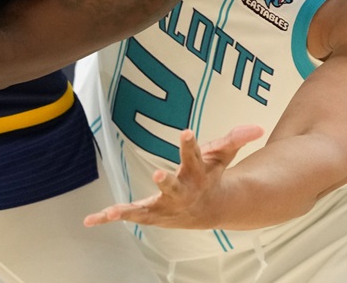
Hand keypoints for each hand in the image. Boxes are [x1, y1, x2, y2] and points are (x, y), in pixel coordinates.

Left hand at [84, 124, 263, 229]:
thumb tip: (257, 127)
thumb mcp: (223, 155)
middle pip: (174, 187)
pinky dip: (108, 217)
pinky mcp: (149, 213)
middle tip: (159, 174)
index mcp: (197, 174)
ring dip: (130, 210)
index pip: (194, 156)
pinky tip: (90, 220)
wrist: (209, 209)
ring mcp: (164, 205)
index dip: (189, 144)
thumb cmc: (211, 176)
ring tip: (112, 212)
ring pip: (147, 209)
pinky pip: (128, 215)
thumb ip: (235, 139)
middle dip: (167, 182)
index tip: (185, 131)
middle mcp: (181, 192)